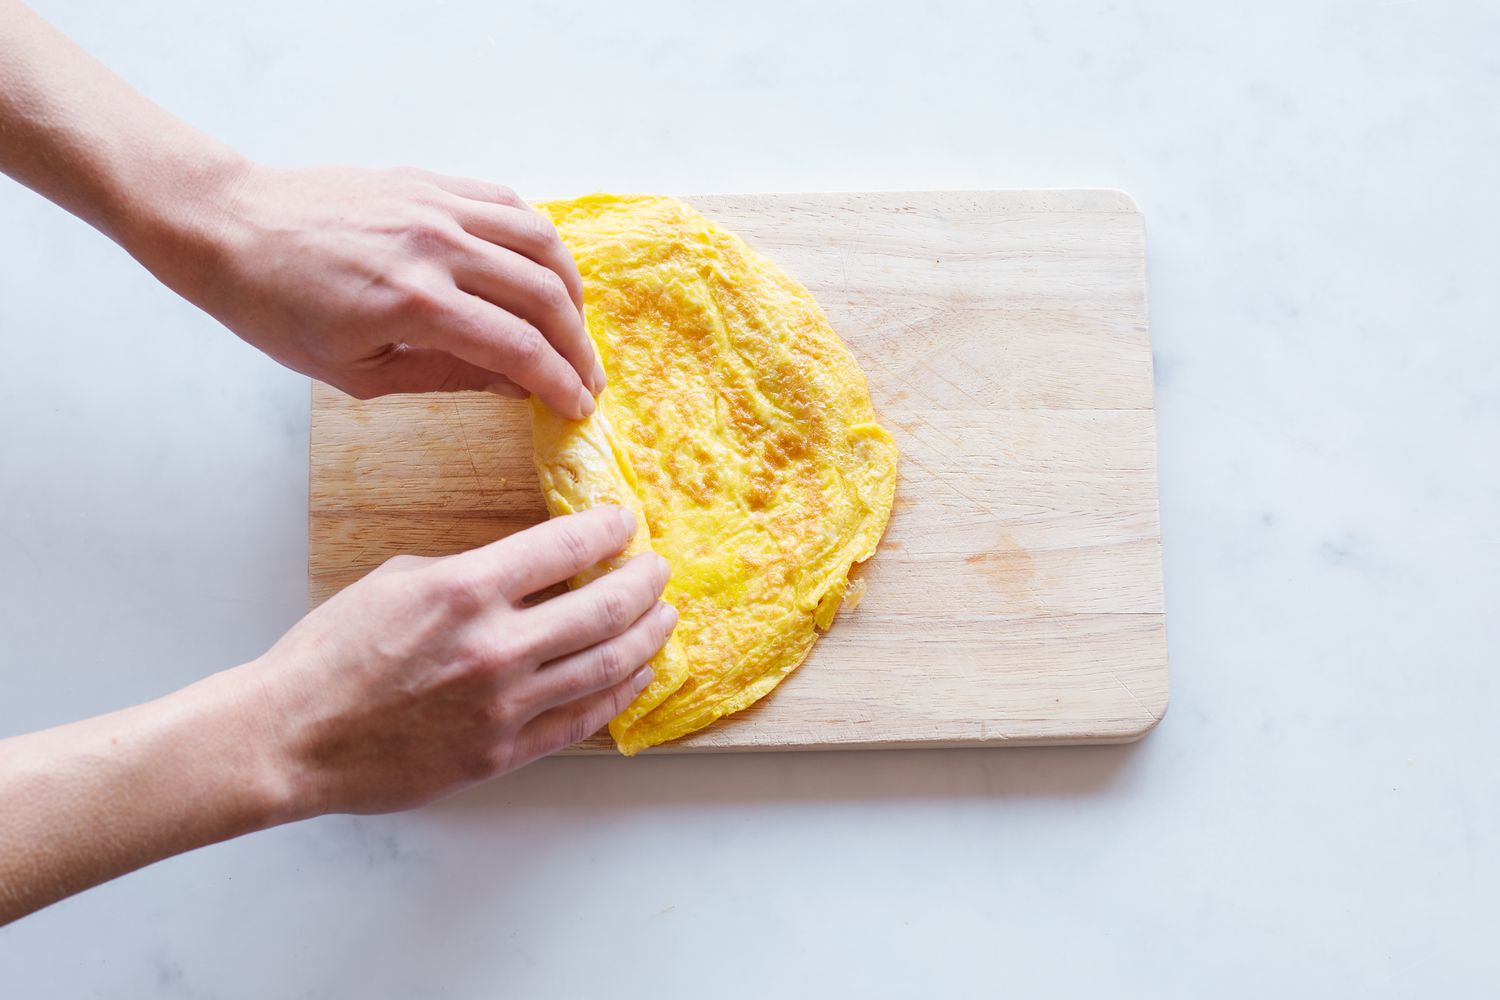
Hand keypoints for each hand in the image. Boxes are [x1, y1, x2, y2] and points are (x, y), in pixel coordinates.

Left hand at [152, 163, 604, 416]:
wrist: (230, 228)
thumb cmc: (279, 311)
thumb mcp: (357, 373)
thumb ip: (445, 377)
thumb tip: (514, 384)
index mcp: (415, 304)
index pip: (518, 348)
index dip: (559, 383)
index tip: (578, 407)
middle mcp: (437, 247)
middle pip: (544, 296)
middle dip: (578, 345)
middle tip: (588, 378)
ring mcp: (437, 206)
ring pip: (541, 242)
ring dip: (570, 289)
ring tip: (574, 325)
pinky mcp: (430, 181)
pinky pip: (509, 204)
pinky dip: (538, 241)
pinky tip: (540, 272)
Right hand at [249, 506, 674, 814]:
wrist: (291, 736)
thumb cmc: (331, 653)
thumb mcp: (397, 580)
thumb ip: (469, 572)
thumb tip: (525, 569)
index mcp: (466, 589)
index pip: (565, 547)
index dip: (607, 529)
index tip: (623, 521)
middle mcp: (496, 645)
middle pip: (605, 607)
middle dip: (645, 582)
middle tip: (659, 569)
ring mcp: (504, 704)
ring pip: (607, 665)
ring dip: (648, 636)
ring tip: (665, 617)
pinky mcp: (502, 752)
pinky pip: (581, 720)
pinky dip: (619, 694)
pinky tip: (636, 674)